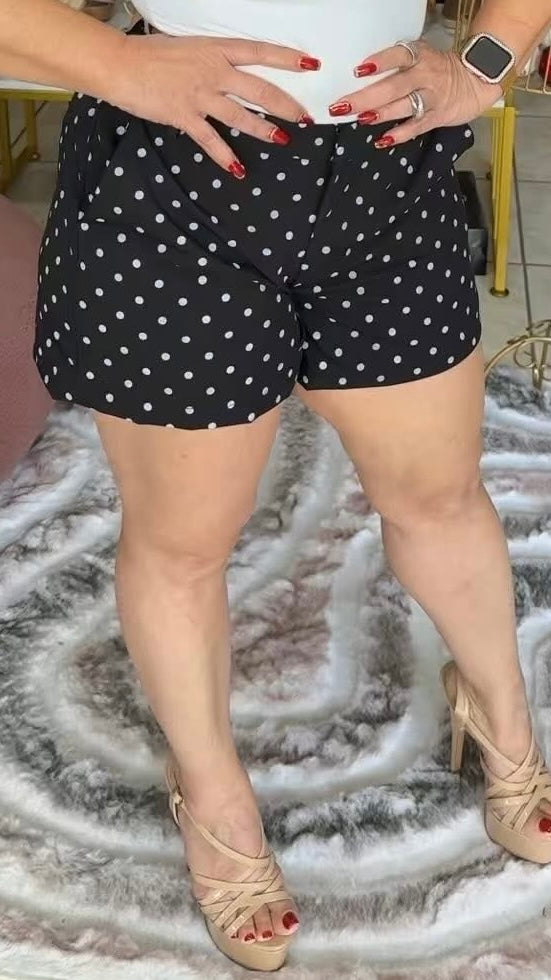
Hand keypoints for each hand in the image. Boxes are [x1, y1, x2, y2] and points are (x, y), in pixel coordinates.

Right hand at [113, 33, 319, 174]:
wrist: (120, 64)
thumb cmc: (149, 54)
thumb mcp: (187, 48)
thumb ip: (208, 60)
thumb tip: (224, 71)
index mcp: (215, 49)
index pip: (258, 51)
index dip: (286, 59)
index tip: (310, 65)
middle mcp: (213, 71)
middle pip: (259, 88)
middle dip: (285, 104)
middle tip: (305, 118)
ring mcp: (200, 95)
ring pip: (240, 115)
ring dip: (263, 130)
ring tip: (282, 140)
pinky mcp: (184, 116)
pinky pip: (210, 140)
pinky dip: (225, 156)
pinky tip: (238, 170)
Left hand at [328, 40, 499, 147]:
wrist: (475, 81)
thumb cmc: (438, 70)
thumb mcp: (420, 57)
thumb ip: (397, 65)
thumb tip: (361, 80)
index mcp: (419, 56)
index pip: (398, 55)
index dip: (380, 62)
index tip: (359, 71)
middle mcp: (425, 75)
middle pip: (393, 86)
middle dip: (366, 97)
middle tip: (342, 106)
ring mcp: (432, 97)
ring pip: (404, 106)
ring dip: (381, 114)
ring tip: (362, 119)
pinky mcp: (437, 117)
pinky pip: (416, 127)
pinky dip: (399, 135)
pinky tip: (382, 140)